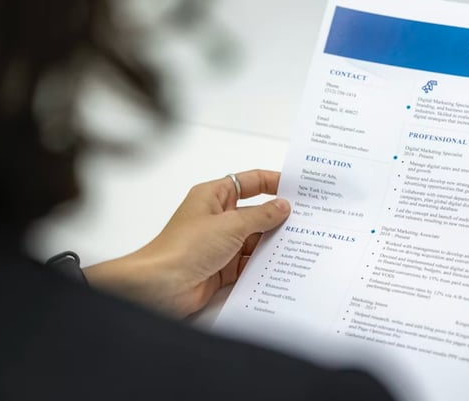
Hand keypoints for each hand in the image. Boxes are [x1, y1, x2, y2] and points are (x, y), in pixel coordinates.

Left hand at [84, 170, 290, 316]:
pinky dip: (264, 264)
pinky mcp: (223, 268)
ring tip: (301, 243)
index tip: (297, 187)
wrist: (161, 287)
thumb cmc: (185, 247)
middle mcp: (218, 218)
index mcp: (214, 196)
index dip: (273, 182)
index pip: (250, 182)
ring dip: (273, 243)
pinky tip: (283, 265)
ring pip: (255, 239)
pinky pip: (250, 263)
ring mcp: (221, 244)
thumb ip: (261, 215)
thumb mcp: (231, 225)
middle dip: (278, 217)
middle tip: (307, 219)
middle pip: (256, 212)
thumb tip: (283, 206)